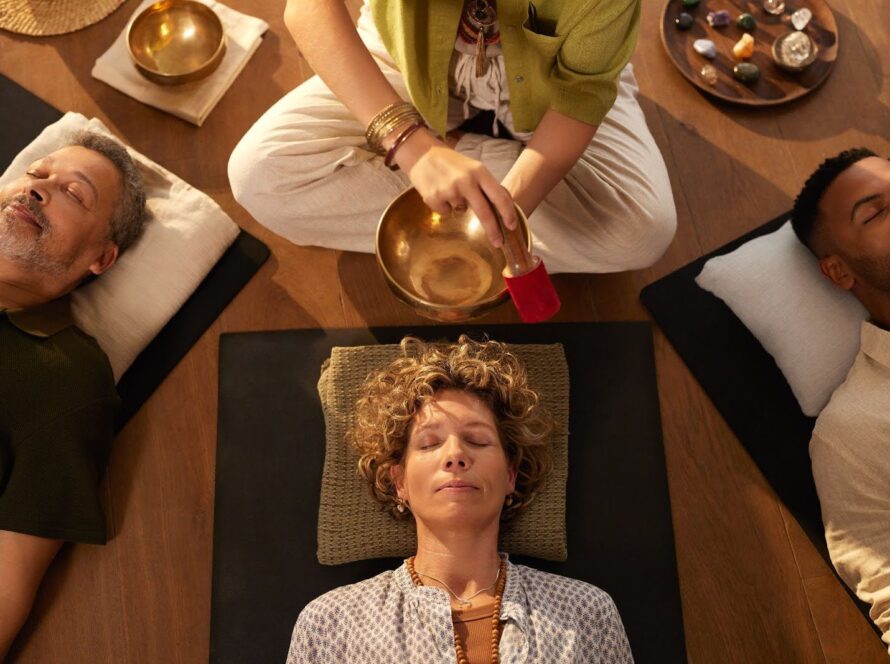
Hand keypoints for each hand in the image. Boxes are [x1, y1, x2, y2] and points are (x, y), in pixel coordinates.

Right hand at [393, 128, 517, 247]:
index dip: (508, 213)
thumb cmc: (451, 163)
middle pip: (484, 213)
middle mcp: (466, 181)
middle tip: (498, 242)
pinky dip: (444, 207)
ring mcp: (449, 190)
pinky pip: (446, 213)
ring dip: (459, 206)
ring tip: (450, 189)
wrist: (421, 154)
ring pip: (462, 212)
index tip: (512, 226)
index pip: (499, 196)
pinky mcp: (434, 199)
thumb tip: (503, 208)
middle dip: (493, 230)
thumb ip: (486, 186)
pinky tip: (439, 192)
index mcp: (479, 172)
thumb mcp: (473, 168)